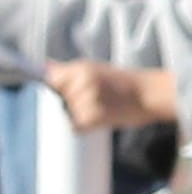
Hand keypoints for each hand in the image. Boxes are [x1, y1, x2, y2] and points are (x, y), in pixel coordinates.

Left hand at [46, 59, 177, 132]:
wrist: (149, 94)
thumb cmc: (122, 82)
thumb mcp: (94, 68)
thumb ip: (68, 70)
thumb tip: (44, 66)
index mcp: (80, 68)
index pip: (50, 79)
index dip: (57, 88)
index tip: (63, 92)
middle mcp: (82, 81)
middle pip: (58, 99)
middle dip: (70, 103)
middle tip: (94, 100)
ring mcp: (88, 98)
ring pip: (67, 114)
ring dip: (80, 115)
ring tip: (102, 108)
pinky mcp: (94, 115)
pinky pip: (76, 126)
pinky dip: (86, 126)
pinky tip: (101, 118)